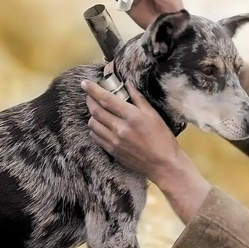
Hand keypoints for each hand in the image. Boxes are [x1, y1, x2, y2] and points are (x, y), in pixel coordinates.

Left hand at [82, 80, 210, 222]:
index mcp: (132, 116)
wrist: (163, 164)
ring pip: (93, 124)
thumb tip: (127, 84)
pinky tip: (101, 125)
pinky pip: (96, 137)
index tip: (84, 83)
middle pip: (96, 110)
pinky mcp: (112, 151)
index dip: (93, 89)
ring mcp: (114, 141)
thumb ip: (138, 98)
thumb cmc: (162, 138)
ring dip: (92, 114)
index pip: (106, 99)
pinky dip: (95, 128)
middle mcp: (120, 128)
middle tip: (89, 94)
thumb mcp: (154, 115)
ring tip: (97, 109)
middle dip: (90, 99)